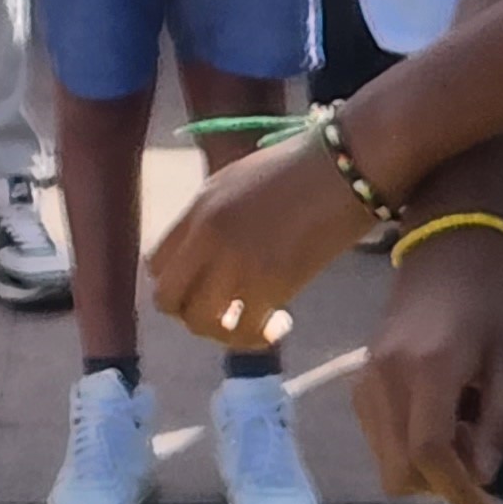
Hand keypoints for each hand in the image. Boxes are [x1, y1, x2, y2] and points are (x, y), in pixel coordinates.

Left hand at [147, 134, 371, 349]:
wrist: (345, 167)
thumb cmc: (302, 169)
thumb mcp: (238, 182)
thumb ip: (214, 217)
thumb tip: (208, 254)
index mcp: (198, 209)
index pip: (156, 264)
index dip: (179, 283)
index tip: (205, 287)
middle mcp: (207, 237)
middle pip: (168, 299)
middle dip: (191, 313)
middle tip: (224, 312)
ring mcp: (237, 261)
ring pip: (201, 321)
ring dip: (224, 332)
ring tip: (254, 323)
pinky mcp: (272, 282)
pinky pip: (246, 328)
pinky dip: (259, 336)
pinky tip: (282, 323)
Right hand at [352, 230, 502, 503]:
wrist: (446, 250)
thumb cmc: (493, 300)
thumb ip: (499, 420)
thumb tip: (479, 473)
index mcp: (429, 368)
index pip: (429, 451)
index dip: (458, 491)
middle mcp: (386, 378)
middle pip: (397, 467)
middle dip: (439, 487)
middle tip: (479, 474)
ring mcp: (367, 378)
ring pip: (383, 458)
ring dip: (423, 469)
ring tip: (463, 442)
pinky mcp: (361, 378)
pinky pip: (378, 436)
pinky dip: (408, 448)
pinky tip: (441, 425)